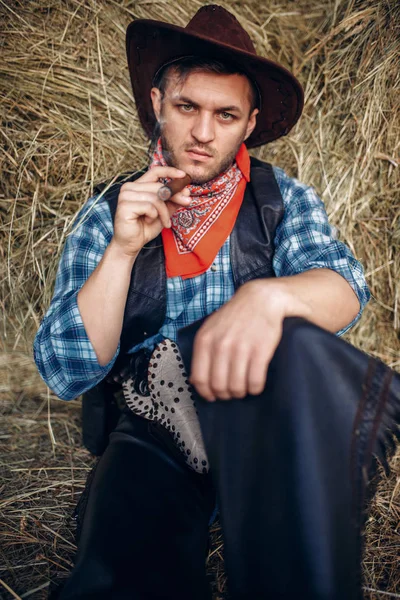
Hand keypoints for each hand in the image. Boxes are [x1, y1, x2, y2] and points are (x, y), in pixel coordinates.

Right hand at [112, 167, 190, 255]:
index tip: (184, 175)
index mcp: (138, 186)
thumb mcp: (163, 212)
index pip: (155, 171)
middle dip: (176, 195)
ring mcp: (125, 196)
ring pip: (155, 197)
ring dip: (164, 212)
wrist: (131, 244)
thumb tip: (186, 191)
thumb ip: (173, 201)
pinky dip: (154, 216)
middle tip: (187, 203)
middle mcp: (129, 187)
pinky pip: (149, 207)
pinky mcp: (125, 206)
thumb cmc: (145, 227)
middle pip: (159, 185)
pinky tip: (148, 222)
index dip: (170, 171)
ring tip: (165, 222)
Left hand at [188, 280, 287, 400]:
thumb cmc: (235, 316)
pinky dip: (255, 388)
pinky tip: (256, 384)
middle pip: (219, 386)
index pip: (200, 379)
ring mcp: (241, 348)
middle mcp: (220, 346)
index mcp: (205, 341)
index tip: (214, 396)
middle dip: (226, 394)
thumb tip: (195, 380)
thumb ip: (202, 352)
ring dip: (241, 392)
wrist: (260, 299)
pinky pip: (255, 381)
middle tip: (232, 391)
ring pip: (237, 387)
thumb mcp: (210, 329)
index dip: (207, 393)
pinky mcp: (260, 351)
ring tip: (244, 388)